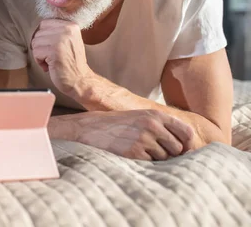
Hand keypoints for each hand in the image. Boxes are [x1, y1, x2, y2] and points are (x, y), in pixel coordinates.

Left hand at [31, 19, 92, 95]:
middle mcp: (67, 30)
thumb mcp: (68, 41)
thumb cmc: (71, 63)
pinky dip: (40, 61)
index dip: (43, 37)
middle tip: (52, 56)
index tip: (49, 47)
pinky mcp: (54, 51)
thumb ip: (56, 32)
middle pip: (38, 33)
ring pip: (35, 42)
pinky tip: (51, 65)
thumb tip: (36, 30)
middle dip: (41, 47)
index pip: (44, 23)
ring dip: (40, 54)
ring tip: (52, 60)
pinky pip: (36, 52)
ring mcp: (61, 40)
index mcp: (71, 26)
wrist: (80, 80)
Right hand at [69, 109, 194, 159]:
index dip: (189, 144)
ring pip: (164, 158)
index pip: (186, 132)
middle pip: (178, 148)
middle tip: (154, 151)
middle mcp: (152, 125)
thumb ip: (163, 127)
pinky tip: (130, 153)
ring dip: (155, 158)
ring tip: (138, 149)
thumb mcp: (142, 118)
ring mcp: (143, 139)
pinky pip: (150, 163)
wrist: (90, 128)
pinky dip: (143, 162)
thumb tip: (187, 148)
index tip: (184, 151)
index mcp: (156, 115)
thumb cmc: (119, 125)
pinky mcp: (134, 152)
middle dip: (170, 154)